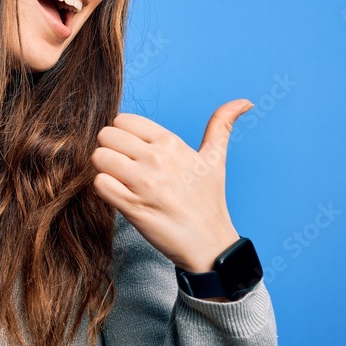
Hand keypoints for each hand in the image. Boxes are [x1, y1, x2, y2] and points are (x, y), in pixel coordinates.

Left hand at [90, 99, 253, 272]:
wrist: (210, 244)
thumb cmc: (208, 200)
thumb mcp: (215, 159)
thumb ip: (221, 125)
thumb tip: (245, 101)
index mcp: (171, 143)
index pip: (123, 120)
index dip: (122, 135)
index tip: (132, 151)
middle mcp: (156, 159)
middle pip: (106, 136)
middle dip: (110, 150)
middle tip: (123, 167)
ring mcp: (143, 183)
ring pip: (99, 158)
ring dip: (104, 169)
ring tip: (119, 181)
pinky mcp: (133, 207)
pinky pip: (100, 184)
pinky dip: (103, 190)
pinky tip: (118, 196)